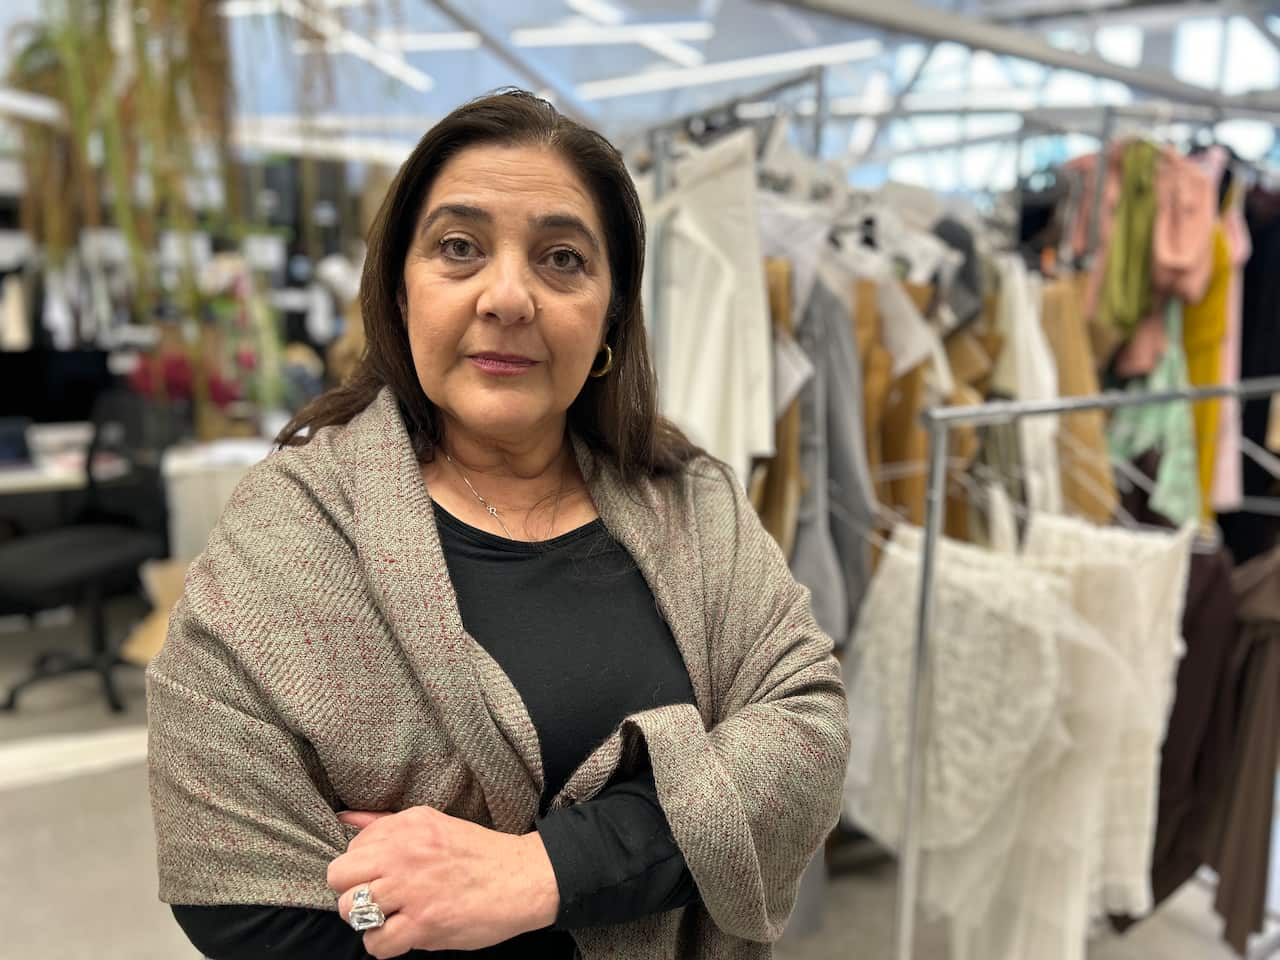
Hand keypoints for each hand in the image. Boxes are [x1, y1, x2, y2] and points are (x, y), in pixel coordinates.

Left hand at [328, 806, 559, 957]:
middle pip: (339, 877)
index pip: (352, 847)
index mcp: (407, 825)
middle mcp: (404, 852)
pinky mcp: (423, 923)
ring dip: (367, 920)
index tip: (384, 876)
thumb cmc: (479, 853)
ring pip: (350, 910)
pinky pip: (375, 942)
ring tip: (390, 918)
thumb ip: (386, 823)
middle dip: (352, 892)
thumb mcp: (431, 823)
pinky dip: (384, 945)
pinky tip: (403, 935)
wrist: (523, 878)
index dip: (363, 867)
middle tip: (378, 899)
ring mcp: (411, 889)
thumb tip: (345, 818)